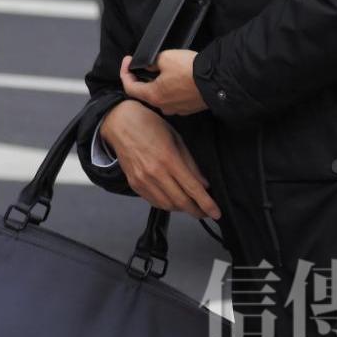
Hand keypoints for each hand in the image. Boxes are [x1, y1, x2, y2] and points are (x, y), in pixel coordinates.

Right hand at [101, 100, 221, 219]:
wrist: (119, 122)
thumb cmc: (149, 124)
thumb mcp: (175, 138)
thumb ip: (190, 163)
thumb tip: (203, 184)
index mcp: (168, 159)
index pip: (192, 188)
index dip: (207, 203)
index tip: (216, 213)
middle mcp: (154, 173)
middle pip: (181, 202)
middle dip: (197, 211)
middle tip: (206, 212)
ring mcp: (142, 180)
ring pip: (167, 205)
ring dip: (181, 208)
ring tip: (190, 205)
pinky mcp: (134, 183)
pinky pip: (154, 201)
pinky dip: (166, 204)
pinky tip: (173, 200)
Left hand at [120, 51, 206, 115]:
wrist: (217, 81)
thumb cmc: (191, 71)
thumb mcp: (165, 58)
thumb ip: (151, 62)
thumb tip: (147, 65)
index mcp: (153, 96)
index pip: (129, 87)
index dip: (125, 72)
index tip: (128, 61)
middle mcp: (163, 106)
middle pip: (145, 93)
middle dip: (141, 78)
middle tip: (142, 65)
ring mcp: (177, 109)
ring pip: (161, 96)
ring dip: (158, 84)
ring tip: (161, 70)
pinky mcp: (189, 107)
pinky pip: (175, 98)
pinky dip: (172, 89)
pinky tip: (178, 78)